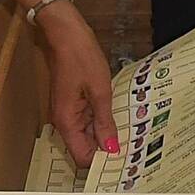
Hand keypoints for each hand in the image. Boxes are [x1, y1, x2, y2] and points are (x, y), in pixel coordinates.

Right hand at [38, 2, 119, 166]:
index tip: (123, 159)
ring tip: (128, 133)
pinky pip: (85, 120)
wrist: (65, 33)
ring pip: (85, 134)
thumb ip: (105, 122)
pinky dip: (99, 120)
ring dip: (104, 134)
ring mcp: (66, 111)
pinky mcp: (71, 102)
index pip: (82, 157)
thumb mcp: (100, 90)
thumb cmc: (82, 58)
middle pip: (83, 147)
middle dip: (105, 149)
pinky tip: (115, 116)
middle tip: (131, 148)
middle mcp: (63, 122)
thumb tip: (111, 149)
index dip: (101, 161)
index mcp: (67, 122)